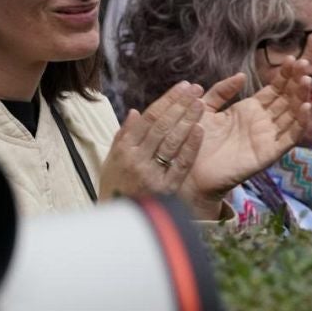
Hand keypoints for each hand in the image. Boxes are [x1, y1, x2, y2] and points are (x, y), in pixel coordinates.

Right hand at [99, 81, 203, 203]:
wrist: (120, 222)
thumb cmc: (115, 188)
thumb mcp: (111, 161)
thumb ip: (124, 136)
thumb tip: (137, 112)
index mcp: (124, 150)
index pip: (149, 119)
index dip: (167, 101)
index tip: (182, 87)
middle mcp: (137, 160)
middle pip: (162, 126)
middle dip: (180, 105)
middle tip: (195, 89)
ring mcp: (152, 174)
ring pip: (172, 141)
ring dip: (187, 120)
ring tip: (200, 103)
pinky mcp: (166, 189)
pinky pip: (180, 164)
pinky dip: (190, 146)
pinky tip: (199, 130)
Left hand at [181, 61, 311, 219]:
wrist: (189, 169)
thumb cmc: (196, 140)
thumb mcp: (205, 108)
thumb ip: (221, 91)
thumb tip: (241, 76)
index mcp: (250, 110)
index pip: (274, 89)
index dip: (284, 75)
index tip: (293, 59)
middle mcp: (262, 122)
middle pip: (286, 99)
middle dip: (296, 81)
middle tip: (304, 63)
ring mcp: (267, 138)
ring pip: (291, 115)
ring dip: (301, 97)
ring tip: (305, 80)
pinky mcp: (268, 153)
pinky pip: (289, 137)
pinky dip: (299, 123)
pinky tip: (305, 107)